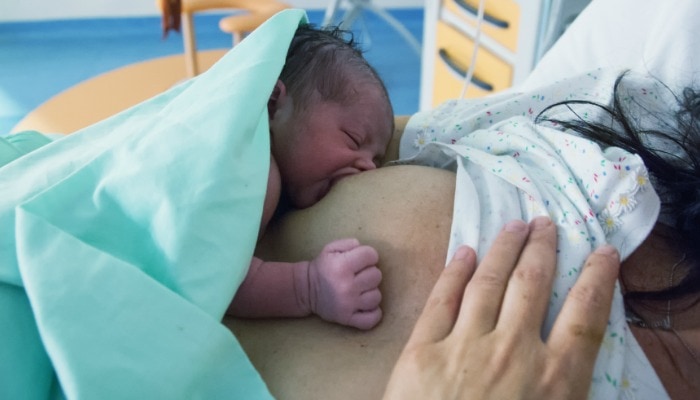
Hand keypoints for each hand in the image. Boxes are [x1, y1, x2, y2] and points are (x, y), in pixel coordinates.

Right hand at [308, 238, 382, 329]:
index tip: (361, 261)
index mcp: (342, 266)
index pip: (371, 255)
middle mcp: (347, 286)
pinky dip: (373, 314)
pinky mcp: (348, 319)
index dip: (368, 256)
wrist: (306, 290)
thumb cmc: (323, 267)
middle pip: (376, 275)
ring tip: (360, 290)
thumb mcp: (331, 249)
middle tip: (358, 276)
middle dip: (369, 273)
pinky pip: (372, 319)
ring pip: (377, 296)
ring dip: (370, 292)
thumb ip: (350, 244)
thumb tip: (364, 250)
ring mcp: (348, 304)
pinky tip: (366, 306)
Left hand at [383, 217, 619, 399]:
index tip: (602, 252)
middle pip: (533, 285)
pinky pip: (442, 300)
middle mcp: (513, 350)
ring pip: (489, 281)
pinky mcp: (422, 350)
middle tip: (546, 223)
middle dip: (542, 249)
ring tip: (514, 226)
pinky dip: (455, 273)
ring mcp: (465, 345)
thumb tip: (573, 366)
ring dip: (504, 249)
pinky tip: (465, 253)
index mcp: (554, 380)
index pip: (584, 315)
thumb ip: (566, 392)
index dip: (597, 279)